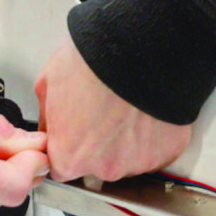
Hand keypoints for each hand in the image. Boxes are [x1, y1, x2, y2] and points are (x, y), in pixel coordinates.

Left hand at [33, 40, 191, 181]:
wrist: (138, 48)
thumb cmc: (93, 62)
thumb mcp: (48, 83)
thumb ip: (47, 117)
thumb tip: (50, 127)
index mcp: (71, 156)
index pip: (61, 168)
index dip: (65, 148)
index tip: (71, 133)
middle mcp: (106, 168)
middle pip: (97, 165)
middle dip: (97, 143)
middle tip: (101, 111)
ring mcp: (140, 161)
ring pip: (128, 158)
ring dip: (126, 139)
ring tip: (125, 107)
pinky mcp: (168, 150)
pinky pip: (156, 148)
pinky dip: (151, 135)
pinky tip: (144, 110)